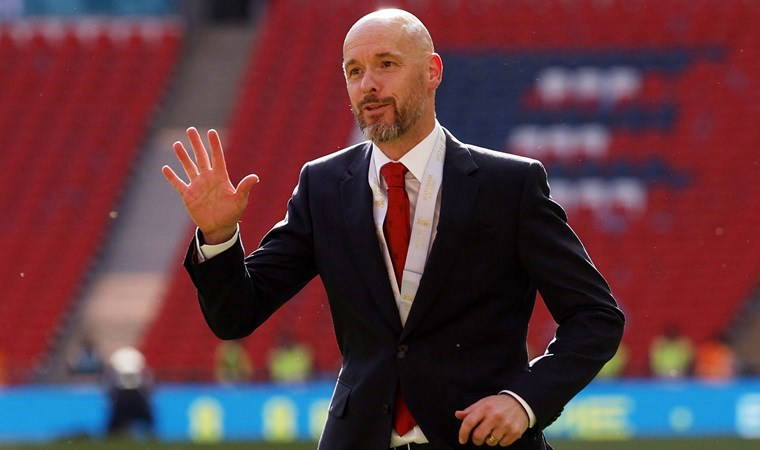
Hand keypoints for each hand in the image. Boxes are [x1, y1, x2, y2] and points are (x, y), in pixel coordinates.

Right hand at [162, 127, 258, 243]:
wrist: (220, 227)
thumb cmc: (232, 213)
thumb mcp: (240, 200)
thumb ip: (245, 188)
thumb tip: (255, 177)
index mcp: (220, 177)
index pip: (217, 157)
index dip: (214, 145)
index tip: (211, 132)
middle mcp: (207, 178)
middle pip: (200, 157)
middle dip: (195, 144)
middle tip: (190, 130)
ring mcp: (197, 185)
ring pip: (188, 167)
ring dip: (182, 156)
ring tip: (177, 144)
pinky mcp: (188, 195)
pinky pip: (178, 184)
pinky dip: (172, 177)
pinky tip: (165, 168)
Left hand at [455, 394, 528, 446]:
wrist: (520, 402)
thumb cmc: (499, 403)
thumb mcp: (484, 402)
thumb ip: (470, 410)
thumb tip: (458, 415)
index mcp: (485, 408)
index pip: (469, 422)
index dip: (463, 433)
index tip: (462, 439)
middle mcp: (495, 416)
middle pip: (478, 436)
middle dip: (476, 440)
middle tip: (477, 439)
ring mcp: (505, 425)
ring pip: (490, 442)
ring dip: (489, 440)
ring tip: (493, 432)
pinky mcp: (514, 432)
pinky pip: (502, 444)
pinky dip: (500, 441)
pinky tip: (502, 433)